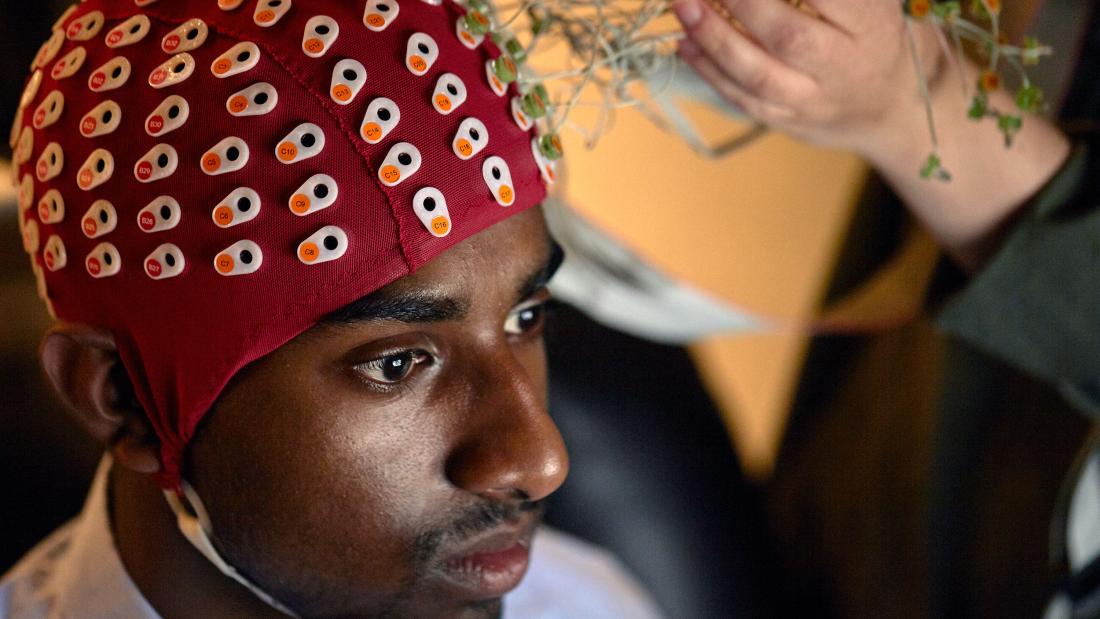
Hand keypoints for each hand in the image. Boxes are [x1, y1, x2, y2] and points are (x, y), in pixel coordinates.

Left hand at [672, 0, 1070, 270]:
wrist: (899, 110)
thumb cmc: (884, 36)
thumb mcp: (877, 3)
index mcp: (873, 26)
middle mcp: (844, 67)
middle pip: (788, 36)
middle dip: (742, 3)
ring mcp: (815, 101)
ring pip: (759, 76)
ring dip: (714, 40)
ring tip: (683, 7)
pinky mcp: (791, 123)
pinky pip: (745, 100)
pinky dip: (711, 72)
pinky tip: (686, 45)